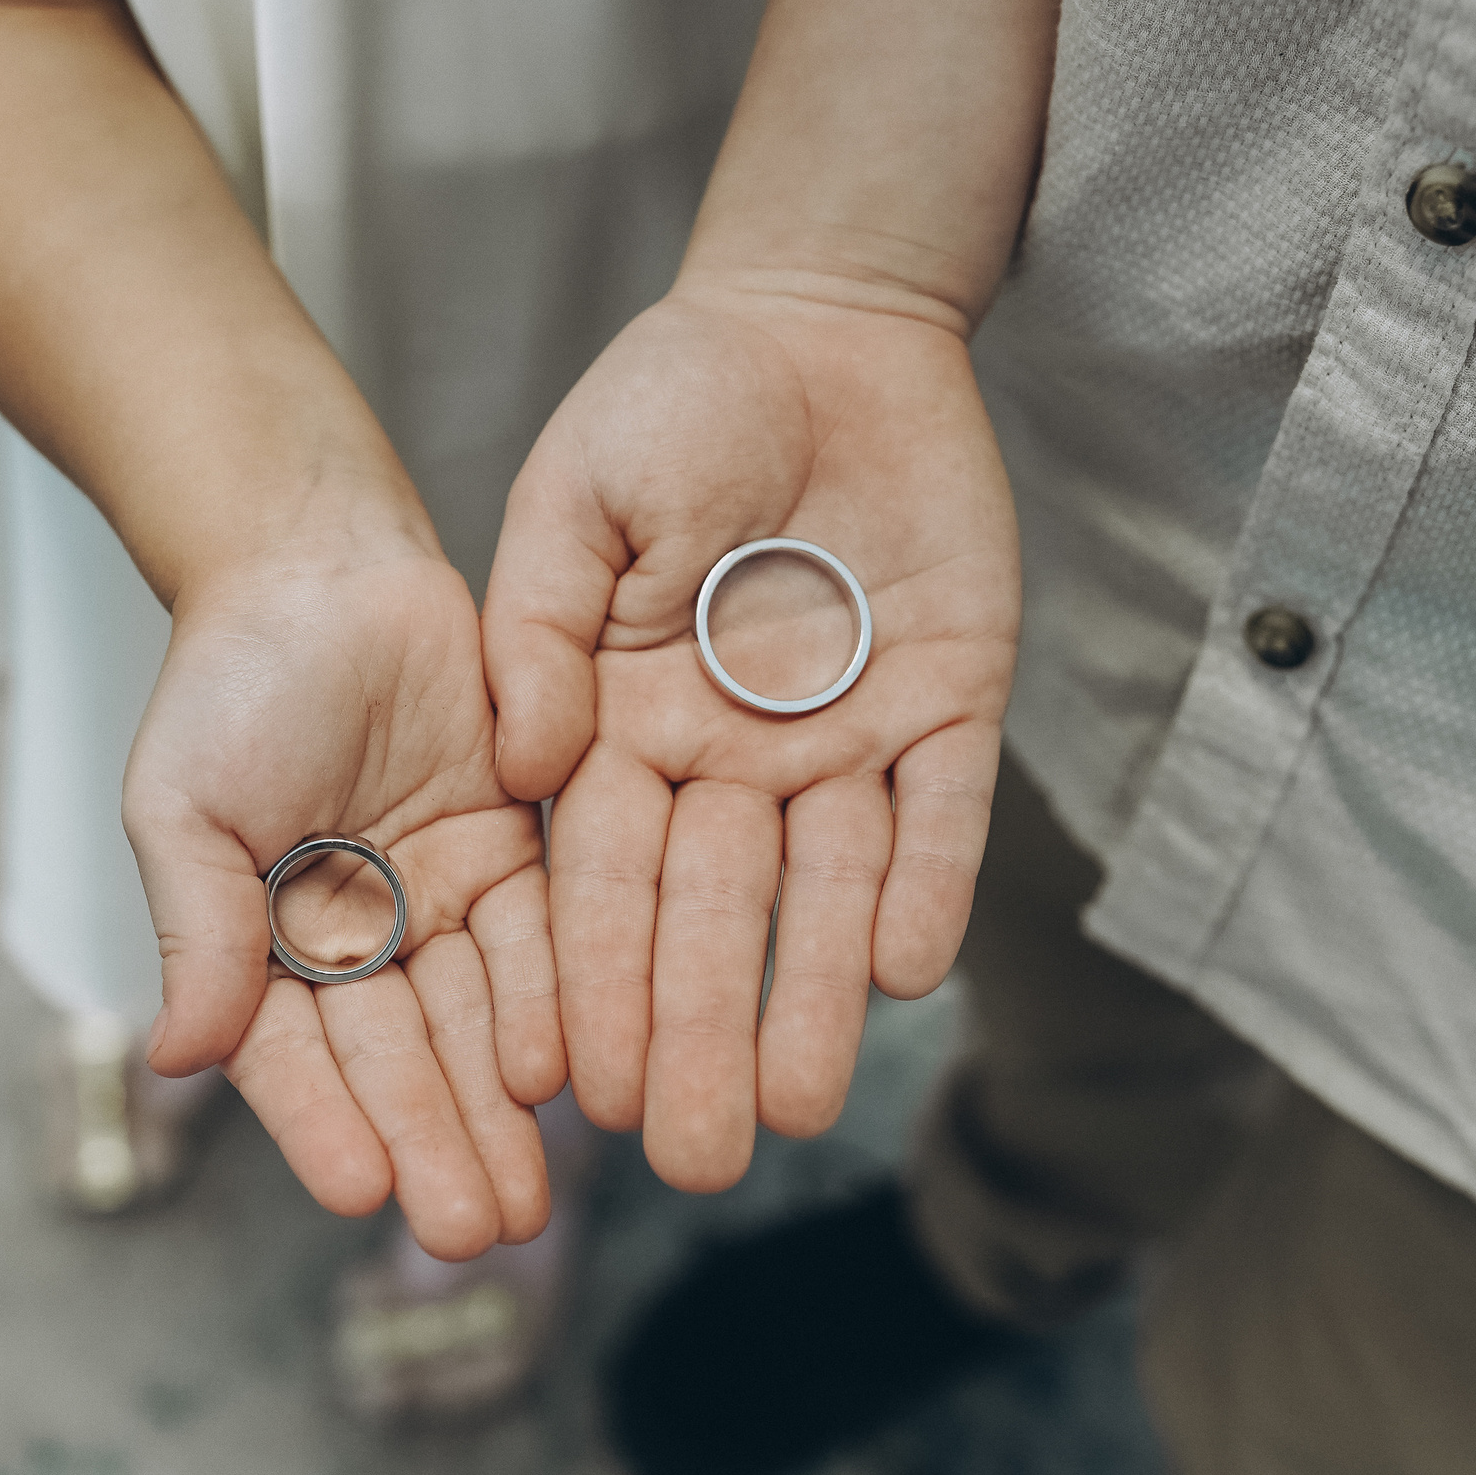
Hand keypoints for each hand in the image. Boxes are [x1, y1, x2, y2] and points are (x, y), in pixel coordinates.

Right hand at [125, 532, 562, 1258]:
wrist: (320, 561)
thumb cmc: (228, 678)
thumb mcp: (184, 806)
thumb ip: (199, 928)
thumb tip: (178, 1056)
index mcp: (265, 944)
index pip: (297, 1056)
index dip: (326, 1123)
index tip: (357, 1192)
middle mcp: (358, 936)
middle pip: (402, 1059)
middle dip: (437, 1144)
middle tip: (474, 1230)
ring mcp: (439, 895)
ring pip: (476, 1018)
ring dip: (499, 1108)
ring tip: (527, 1196)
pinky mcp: (514, 845)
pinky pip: (540, 934)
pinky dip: (550, 1003)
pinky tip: (563, 1073)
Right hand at [485, 279, 1019, 1190]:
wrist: (816, 316)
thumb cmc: (669, 399)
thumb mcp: (571, 499)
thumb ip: (536, 629)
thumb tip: (525, 764)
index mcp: (626, 721)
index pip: (599, 877)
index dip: (587, 980)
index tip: (568, 1088)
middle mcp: (733, 752)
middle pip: (712, 913)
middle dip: (695, 1033)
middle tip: (687, 1158)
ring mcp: (846, 732)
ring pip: (827, 890)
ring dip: (810, 995)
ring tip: (792, 1113)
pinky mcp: (949, 697)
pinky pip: (943, 811)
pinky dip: (925, 885)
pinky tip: (903, 974)